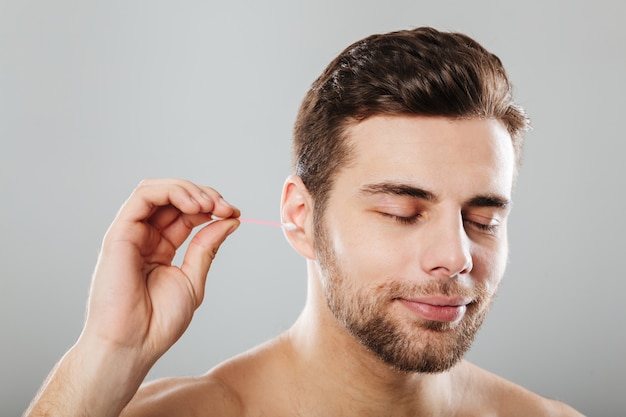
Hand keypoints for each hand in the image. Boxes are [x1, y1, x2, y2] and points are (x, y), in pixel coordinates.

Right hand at [80, 179, 239, 364]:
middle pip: (174, 198)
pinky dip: (172, 192)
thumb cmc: (158, 321)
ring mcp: (132, 233)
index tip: (235, 214)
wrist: (134, 343)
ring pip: (158, 190)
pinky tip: (194, 205)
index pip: (187, 213)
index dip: (212, 207)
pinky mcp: (120, 232)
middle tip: (227, 208)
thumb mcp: (193, 278)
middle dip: (206, 196)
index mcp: (161, 247)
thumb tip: (230, 220)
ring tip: (211, 205)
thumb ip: (207, 246)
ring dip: (189, 190)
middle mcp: (145, 236)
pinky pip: (143, 196)